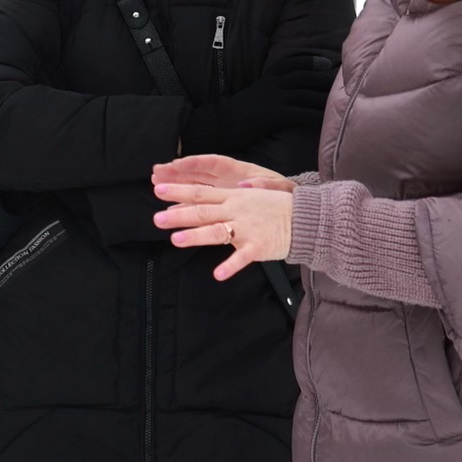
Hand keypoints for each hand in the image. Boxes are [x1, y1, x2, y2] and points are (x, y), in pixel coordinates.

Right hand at [151, 154, 295, 195]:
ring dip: (177, 185)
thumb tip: (246, 184)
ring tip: (157, 184)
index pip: (212, 163)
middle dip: (177, 172)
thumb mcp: (280, 189)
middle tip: (157, 173)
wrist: (291, 211)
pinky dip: (188, 206)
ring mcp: (223, 192)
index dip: (194, 163)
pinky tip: (173, 208)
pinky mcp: (223, 206)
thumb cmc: (284, 195)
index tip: (176, 164)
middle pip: (198, 173)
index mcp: (239, 171)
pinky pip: (203, 205)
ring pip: (196, 187)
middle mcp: (227, 180)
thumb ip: (265, 185)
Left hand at [153, 181, 294, 280]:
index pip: (201, 193)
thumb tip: (226, 187)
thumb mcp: (255, 193)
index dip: (178, 191)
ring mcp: (246, 229)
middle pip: (203, 211)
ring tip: (176, 240)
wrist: (305, 218)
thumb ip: (235, 193)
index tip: (158, 189)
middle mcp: (236, 210)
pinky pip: (241, 258)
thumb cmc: (278, 206)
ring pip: (216, 231)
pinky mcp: (257, 246)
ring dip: (196, 236)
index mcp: (233, 197)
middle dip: (178, 215)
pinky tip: (217, 274)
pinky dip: (230, 265)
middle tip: (156, 219)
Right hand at [181, 52, 336, 154]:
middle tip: (342, 82)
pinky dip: (316, 115)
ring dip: (325, 97)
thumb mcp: (255, 94)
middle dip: (324, 78)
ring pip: (306, 93)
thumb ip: (270, 89)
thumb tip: (288, 93)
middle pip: (305, 76)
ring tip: (342, 101)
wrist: (219, 124)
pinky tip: (327, 120)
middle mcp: (273, 84)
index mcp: (268, 77)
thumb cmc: (237, 114)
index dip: (311, 62)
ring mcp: (274, 98)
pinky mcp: (275, 114)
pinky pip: (301, 112)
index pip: (293, 63)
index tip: (326, 62)